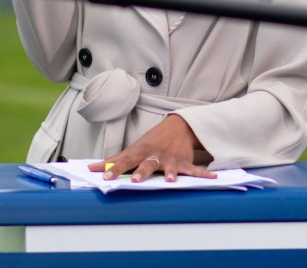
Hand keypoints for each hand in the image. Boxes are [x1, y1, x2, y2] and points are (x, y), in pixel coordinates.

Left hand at [88, 115, 216, 182]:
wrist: (178, 126)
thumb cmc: (152, 141)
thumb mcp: (134, 148)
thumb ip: (115, 160)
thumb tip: (92, 168)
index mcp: (140, 152)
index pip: (124, 161)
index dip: (114, 169)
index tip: (104, 177)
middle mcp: (154, 155)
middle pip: (146, 164)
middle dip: (141, 172)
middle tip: (135, 181)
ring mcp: (170, 158)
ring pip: (169, 167)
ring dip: (170, 173)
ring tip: (170, 181)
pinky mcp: (184, 161)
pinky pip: (195, 169)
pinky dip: (204, 174)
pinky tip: (213, 177)